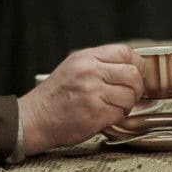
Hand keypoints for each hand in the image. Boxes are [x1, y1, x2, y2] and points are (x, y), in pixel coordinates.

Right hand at [19, 44, 145, 153]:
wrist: (34, 118)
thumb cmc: (55, 96)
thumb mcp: (74, 67)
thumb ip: (99, 63)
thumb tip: (131, 67)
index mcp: (86, 57)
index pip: (126, 52)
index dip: (137, 65)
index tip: (136, 75)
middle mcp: (90, 71)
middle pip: (133, 74)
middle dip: (137, 88)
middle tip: (130, 95)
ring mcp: (93, 92)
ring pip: (130, 95)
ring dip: (127, 105)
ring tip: (114, 107)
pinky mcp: (95, 112)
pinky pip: (121, 113)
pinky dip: (117, 117)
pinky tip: (105, 116)